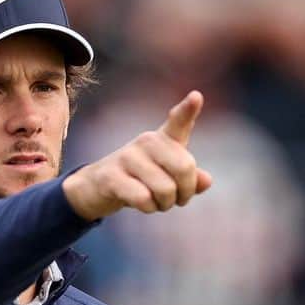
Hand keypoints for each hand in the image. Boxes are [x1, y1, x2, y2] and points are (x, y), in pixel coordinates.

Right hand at [62, 90, 212, 220]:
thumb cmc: (142, 181)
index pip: (178, 122)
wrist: (98, 187)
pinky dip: (148, 208)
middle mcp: (146, 142)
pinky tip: (141, 204)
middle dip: (185, 193)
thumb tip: (207, 180)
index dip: (188, 110)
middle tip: (177, 199)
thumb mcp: (169, 179)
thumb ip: (190, 180)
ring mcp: (128, 157)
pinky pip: (144, 198)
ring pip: (165, 189)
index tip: (196, 96)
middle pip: (185, 168)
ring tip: (155, 201)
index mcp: (163, 140)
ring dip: (165, 204)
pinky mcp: (112, 176)